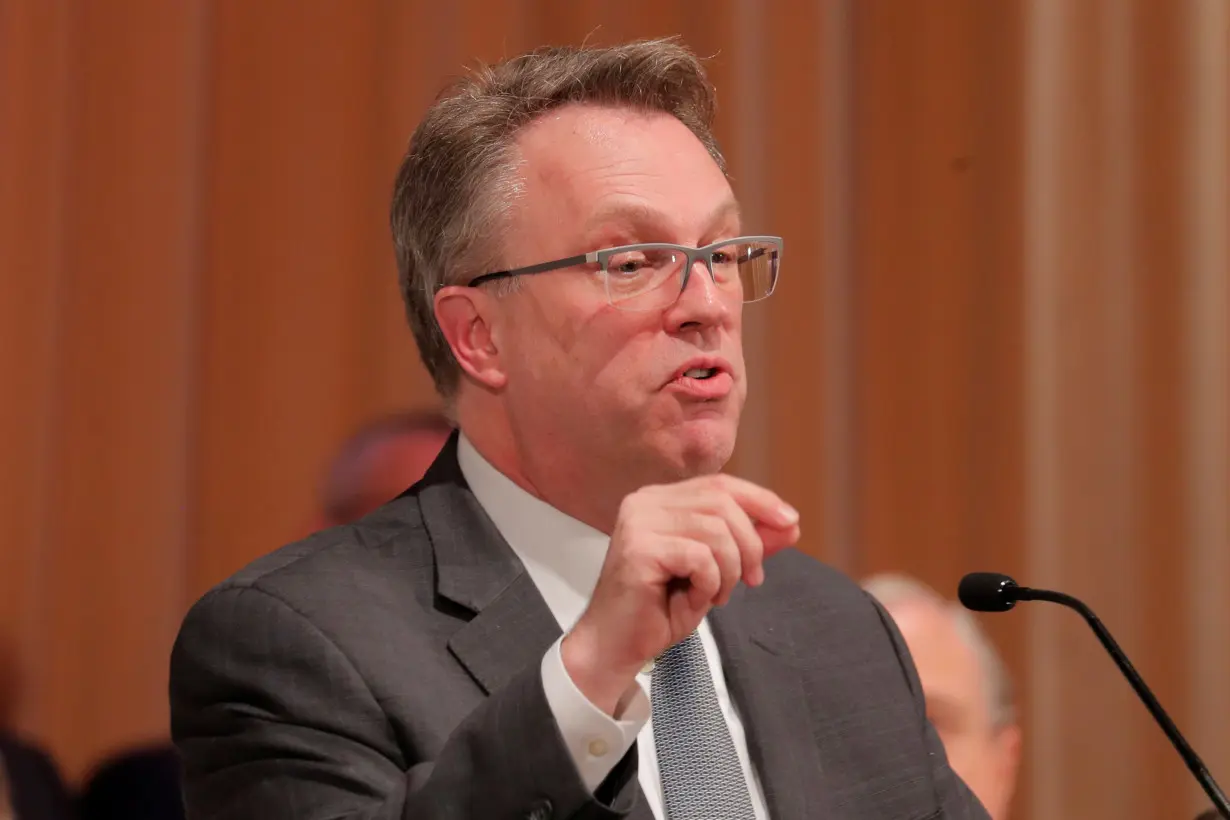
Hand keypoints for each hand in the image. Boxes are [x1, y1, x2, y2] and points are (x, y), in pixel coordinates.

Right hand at [560, 474, 799, 713]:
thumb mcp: (715, 572)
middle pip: (723, 502)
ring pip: (716, 530)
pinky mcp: (639, 548)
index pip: (720, 484)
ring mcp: (638, 522)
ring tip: (715, 595)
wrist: (617, 647)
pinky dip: (709, 583)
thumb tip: (789, 524)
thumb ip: (747, 545)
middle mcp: (645, 502)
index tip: (791, 523)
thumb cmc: (658, 610)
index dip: (760, 500)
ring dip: (730, 570)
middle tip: (751, 580)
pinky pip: (700, 556)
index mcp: (660, 499)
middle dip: (750, 544)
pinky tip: (694, 599)